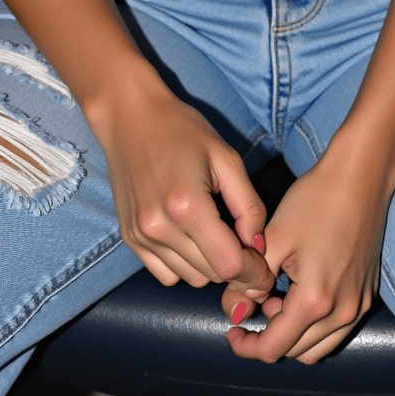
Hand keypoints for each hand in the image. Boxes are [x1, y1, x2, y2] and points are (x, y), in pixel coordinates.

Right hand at [95, 76, 274, 297]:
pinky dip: (185, 265)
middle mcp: (159, 227)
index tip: (264, 268)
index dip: (253, 272)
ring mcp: (140, 235)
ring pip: (190, 278)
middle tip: (244, 245)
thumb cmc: (182, 131)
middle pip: (211, 275)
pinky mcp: (129, 238)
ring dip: (210, 265)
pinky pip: (166, 274)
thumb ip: (249, 206)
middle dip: (235, 267)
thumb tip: (258, 246)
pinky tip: (191, 238)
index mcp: (187, 205)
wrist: (129, 117)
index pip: (229, 264)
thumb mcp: (226, 158)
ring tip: (215, 234)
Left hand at [221, 133, 394, 363]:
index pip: (274, 348)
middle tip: (250, 307)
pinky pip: (335, 330)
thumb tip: (234, 308)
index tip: (231, 331)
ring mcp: (359, 306)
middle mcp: (342, 313)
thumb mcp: (274, 238)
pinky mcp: (366, 295)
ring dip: (292, 334)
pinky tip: (298, 293)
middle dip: (267, 337)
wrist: (361, 178)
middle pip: (295, 351)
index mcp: (315, 301)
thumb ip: (249, 280)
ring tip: (275, 299)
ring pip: (317, 347)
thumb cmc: (316, 201)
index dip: (246, 346)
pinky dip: (313, 325)